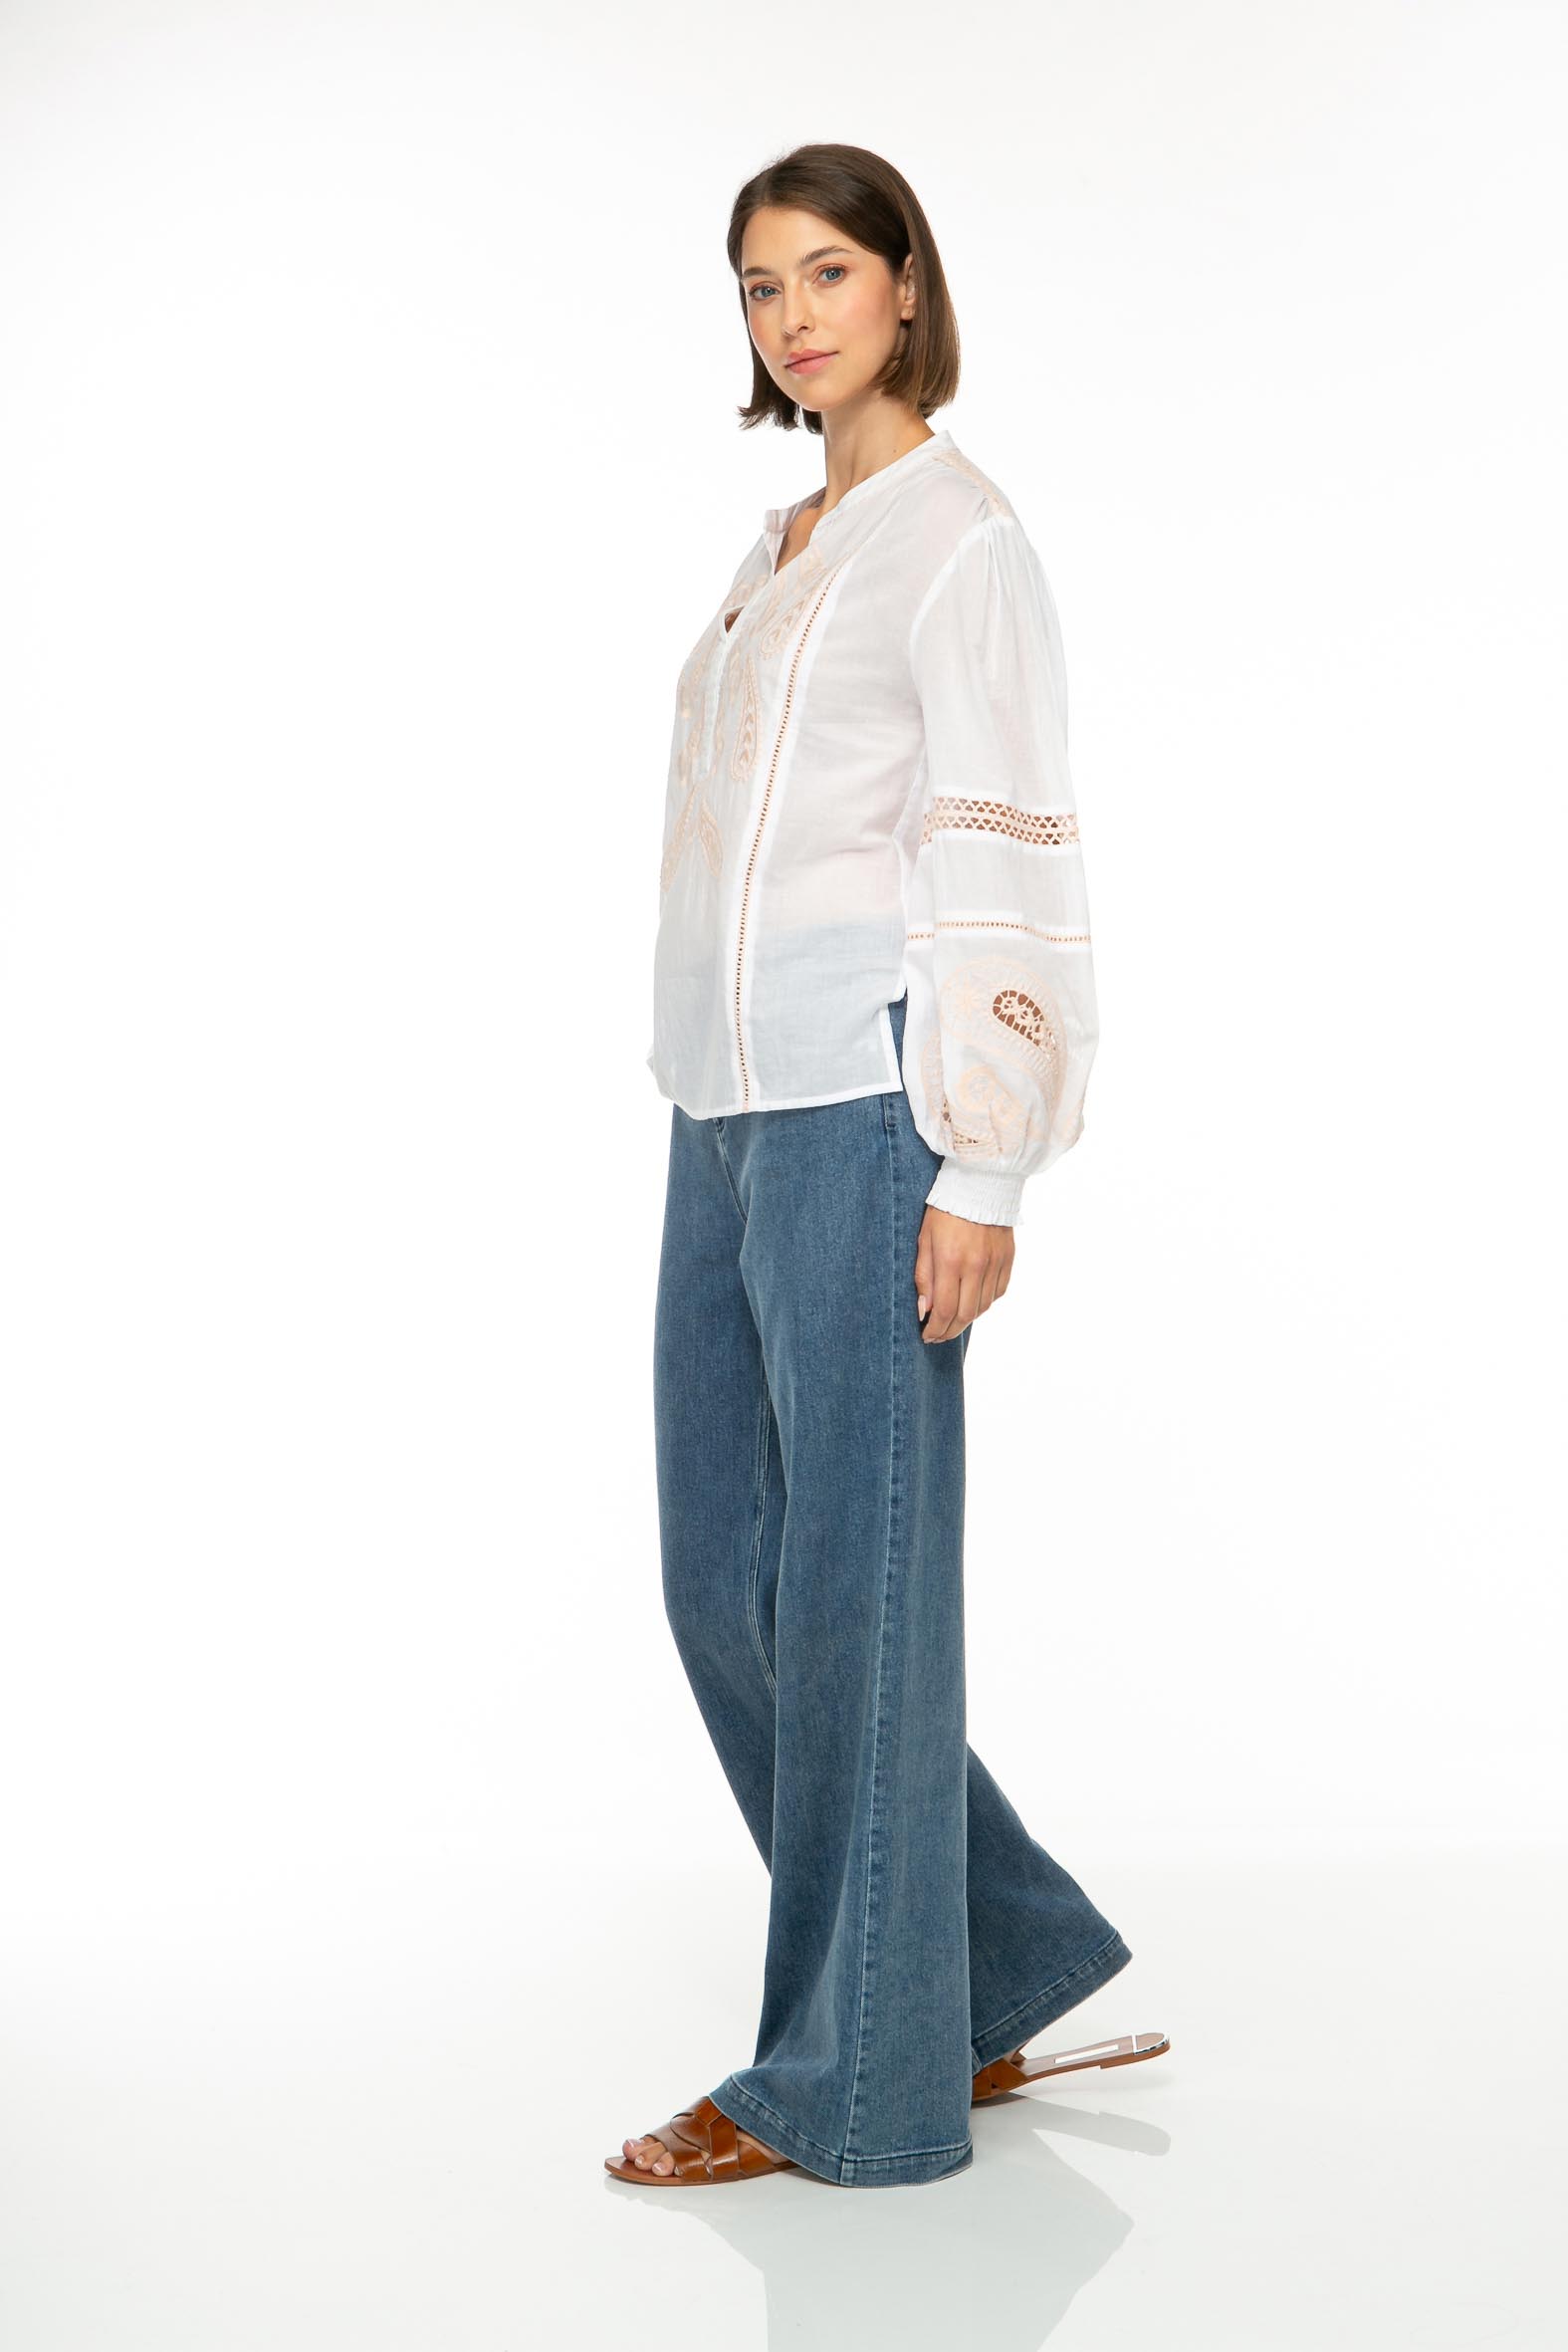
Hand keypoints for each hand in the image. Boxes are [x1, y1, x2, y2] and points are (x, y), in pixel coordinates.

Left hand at [914, 1206, 1014, 1342]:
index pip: (944, 1310)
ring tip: (952, 1322)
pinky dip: (984, 1303)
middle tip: (938, 1336)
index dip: (935, 1329)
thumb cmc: (944, 1209)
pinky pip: (997, 1292)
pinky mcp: (1008, 1259)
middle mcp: (976, 1266)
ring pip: (983, 1307)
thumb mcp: (924, 1239)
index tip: (926, 1336)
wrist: (979, 1184)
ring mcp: (995, 1264)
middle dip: (949, 1331)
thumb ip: (923, 1277)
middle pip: (965, 1315)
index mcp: (951, 1261)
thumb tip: (924, 1310)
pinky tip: (972, 1302)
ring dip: (966, 1320)